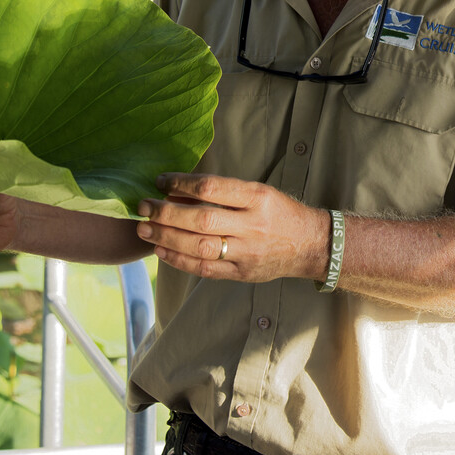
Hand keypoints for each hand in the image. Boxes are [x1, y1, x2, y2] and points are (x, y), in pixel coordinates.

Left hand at [138, 174, 327, 283]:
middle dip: (166, 213)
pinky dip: (179, 259)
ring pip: (200, 246)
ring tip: (145, 229)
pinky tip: (161, 250)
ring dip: (166, 237)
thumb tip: (177, 191)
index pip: (212, 188)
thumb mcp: (259, 191)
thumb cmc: (279, 212)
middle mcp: (253, 225)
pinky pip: (205, 268)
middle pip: (201, 219)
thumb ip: (223, 192)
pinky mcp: (242, 273)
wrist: (310, 244)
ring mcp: (248, 252)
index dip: (181, 183)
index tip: (160, 181)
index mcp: (258, 198)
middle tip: (143, 207)